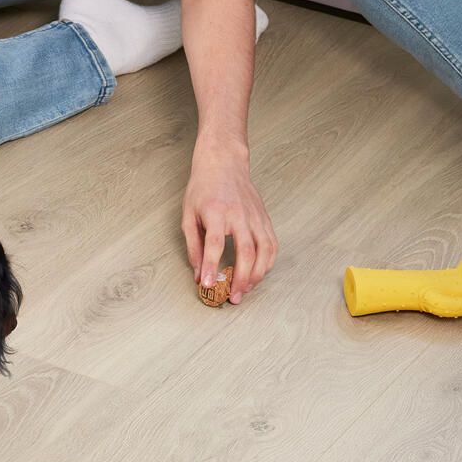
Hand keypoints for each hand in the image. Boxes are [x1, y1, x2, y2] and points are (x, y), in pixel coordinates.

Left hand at [182, 148, 276, 304]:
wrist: (224, 164)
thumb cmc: (203, 189)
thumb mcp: (188, 215)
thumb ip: (193, 246)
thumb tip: (198, 273)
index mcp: (215, 212)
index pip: (215, 244)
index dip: (212, 266)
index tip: (209, 285)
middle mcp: (239, 215)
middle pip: (245, 251)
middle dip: (240, 278)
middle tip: (233, 297)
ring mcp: (255, 216)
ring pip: (264, 250)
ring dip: (257, 274)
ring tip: (246, 289)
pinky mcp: (265, 218)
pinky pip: (272, 244)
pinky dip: (268, 262)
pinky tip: (259, 273)